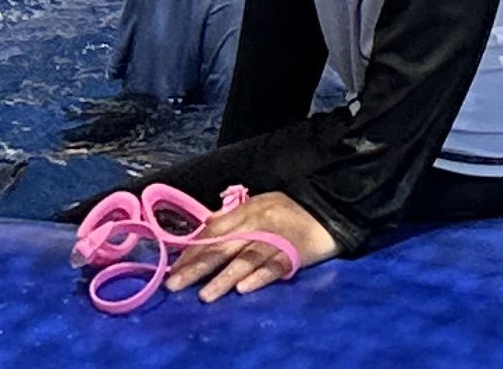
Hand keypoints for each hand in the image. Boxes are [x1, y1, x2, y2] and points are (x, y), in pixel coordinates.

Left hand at [168, 191, 339, 302]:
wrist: (329, 208)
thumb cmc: (291, 211)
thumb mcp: (260, 206)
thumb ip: (234, 219)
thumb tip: (205, 229)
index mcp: (246, 212)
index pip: (213, 232)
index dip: (192, 250)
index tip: (172, 269)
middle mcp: (257, 224)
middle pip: (223, 246)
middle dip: (197, 267)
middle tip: (175, 284)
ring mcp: (275, 239)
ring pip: (245, 259)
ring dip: (223, 278)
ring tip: (205, 295)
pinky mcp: (294, 253)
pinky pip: (274, 266)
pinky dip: (259, 277)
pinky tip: (244, 289)